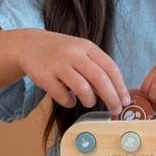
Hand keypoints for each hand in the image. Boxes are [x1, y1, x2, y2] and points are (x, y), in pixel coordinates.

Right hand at [14, 30, 130, 115]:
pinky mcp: (45, 76)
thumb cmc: (61, 53)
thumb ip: (97, 68)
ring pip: (82, 88)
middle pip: (100, 79)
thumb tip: (115, 92)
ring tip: (89, 102)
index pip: (110, 67)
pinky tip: (70, 100)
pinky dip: (69, 102)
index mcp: (87, 47)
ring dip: (90, 100)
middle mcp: (74, 54)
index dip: (120, 86)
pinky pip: (62, 95)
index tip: (126, 100)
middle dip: (111, 97)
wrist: (29, 45)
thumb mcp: (81, 52)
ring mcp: (59, 64)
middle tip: (116, 110)